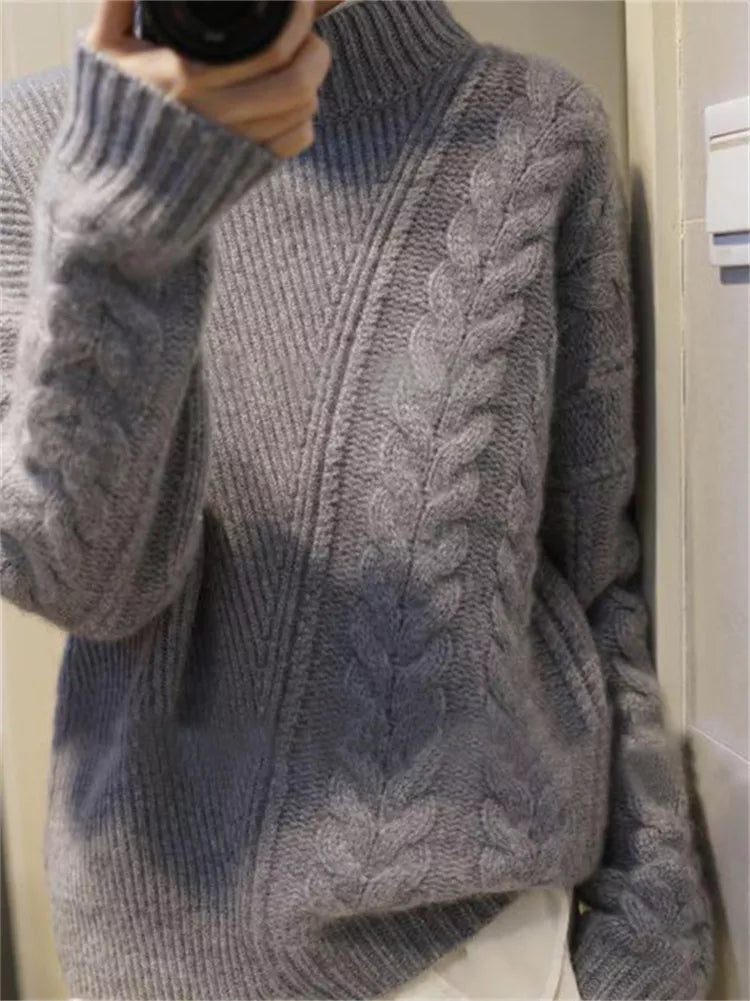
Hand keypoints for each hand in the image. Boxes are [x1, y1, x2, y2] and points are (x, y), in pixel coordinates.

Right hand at [83, 0, 331, 157]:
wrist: (118, 182)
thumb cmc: (112, 107)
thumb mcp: (104, 48)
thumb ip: (118, 0)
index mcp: (188, 79)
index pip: (272, 48)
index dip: (296, 20)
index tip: (296, 3)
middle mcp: (218, 117)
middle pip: (298, 84)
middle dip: (314, 51)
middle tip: (308, 34)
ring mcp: (237, 147)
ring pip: (303, 112)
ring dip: (312, 82)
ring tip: (302, 62)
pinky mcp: (249, 169)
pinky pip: (297, 142)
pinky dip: (304, 119)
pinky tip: (292, 104)